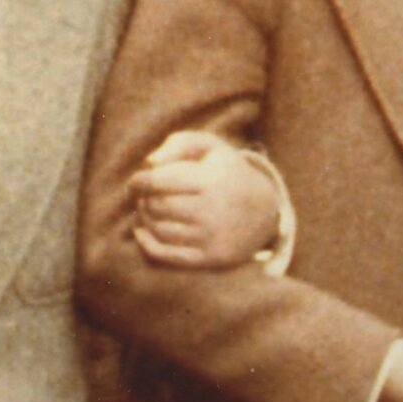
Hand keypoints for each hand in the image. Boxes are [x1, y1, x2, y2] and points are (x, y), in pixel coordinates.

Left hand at [127, 128, 282, 273]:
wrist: (264, 210)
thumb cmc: (225, 172)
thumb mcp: (209, 147)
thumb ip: (178, 144)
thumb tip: (150, 163)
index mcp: (212, 181)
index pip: (156, 182)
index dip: (139, 181)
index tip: (138, 181)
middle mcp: (213, 211)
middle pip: (155, 206)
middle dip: (143, 199)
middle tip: (146, 195)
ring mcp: (212, 237)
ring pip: (157, 229)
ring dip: (144, 218)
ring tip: (149, 208)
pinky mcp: (210, 257)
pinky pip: (164, 254)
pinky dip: (146, 242)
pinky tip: (142, 230)